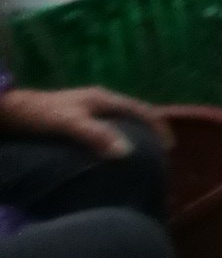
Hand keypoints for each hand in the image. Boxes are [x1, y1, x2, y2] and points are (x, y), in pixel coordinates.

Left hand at [0, 79, 162, 157]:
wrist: (11, 112)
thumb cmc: (41, 115)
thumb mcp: (69, 124)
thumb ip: (96, 135)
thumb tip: (128, 152)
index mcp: (104, 98)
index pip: (142, 109)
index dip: (159, 125)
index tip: (170, 147)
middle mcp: (100, 101)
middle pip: (133, 115)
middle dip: (149, 132)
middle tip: (158, 156)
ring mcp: (88, 110)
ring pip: (120, 122)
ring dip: (133, 136)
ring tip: (139, 158)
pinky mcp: (76, 120)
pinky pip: (106, 130)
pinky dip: (116, 141)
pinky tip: (111, 156)